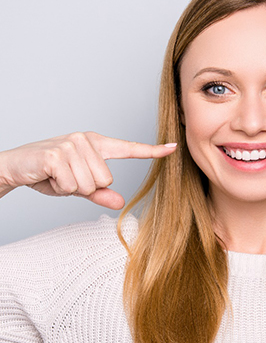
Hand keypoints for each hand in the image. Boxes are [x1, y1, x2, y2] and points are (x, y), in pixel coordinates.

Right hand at [0, 132, 176, 208]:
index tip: (173, 147)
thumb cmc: (49, 174)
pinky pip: (73, 184)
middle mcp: (86, 140)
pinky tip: (49, 176)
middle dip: (86, 187)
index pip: (128, 148)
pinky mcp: (58, 154)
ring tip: (58, 176)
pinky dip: (60, 187)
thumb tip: (121, 202)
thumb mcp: (79, 186)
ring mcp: (72, 144)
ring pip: (91, 184)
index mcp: (96, 144)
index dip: (152, 151)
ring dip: (72, 187)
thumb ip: (100, 193)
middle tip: (67, 177)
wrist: (15, 167)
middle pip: (107, 179)